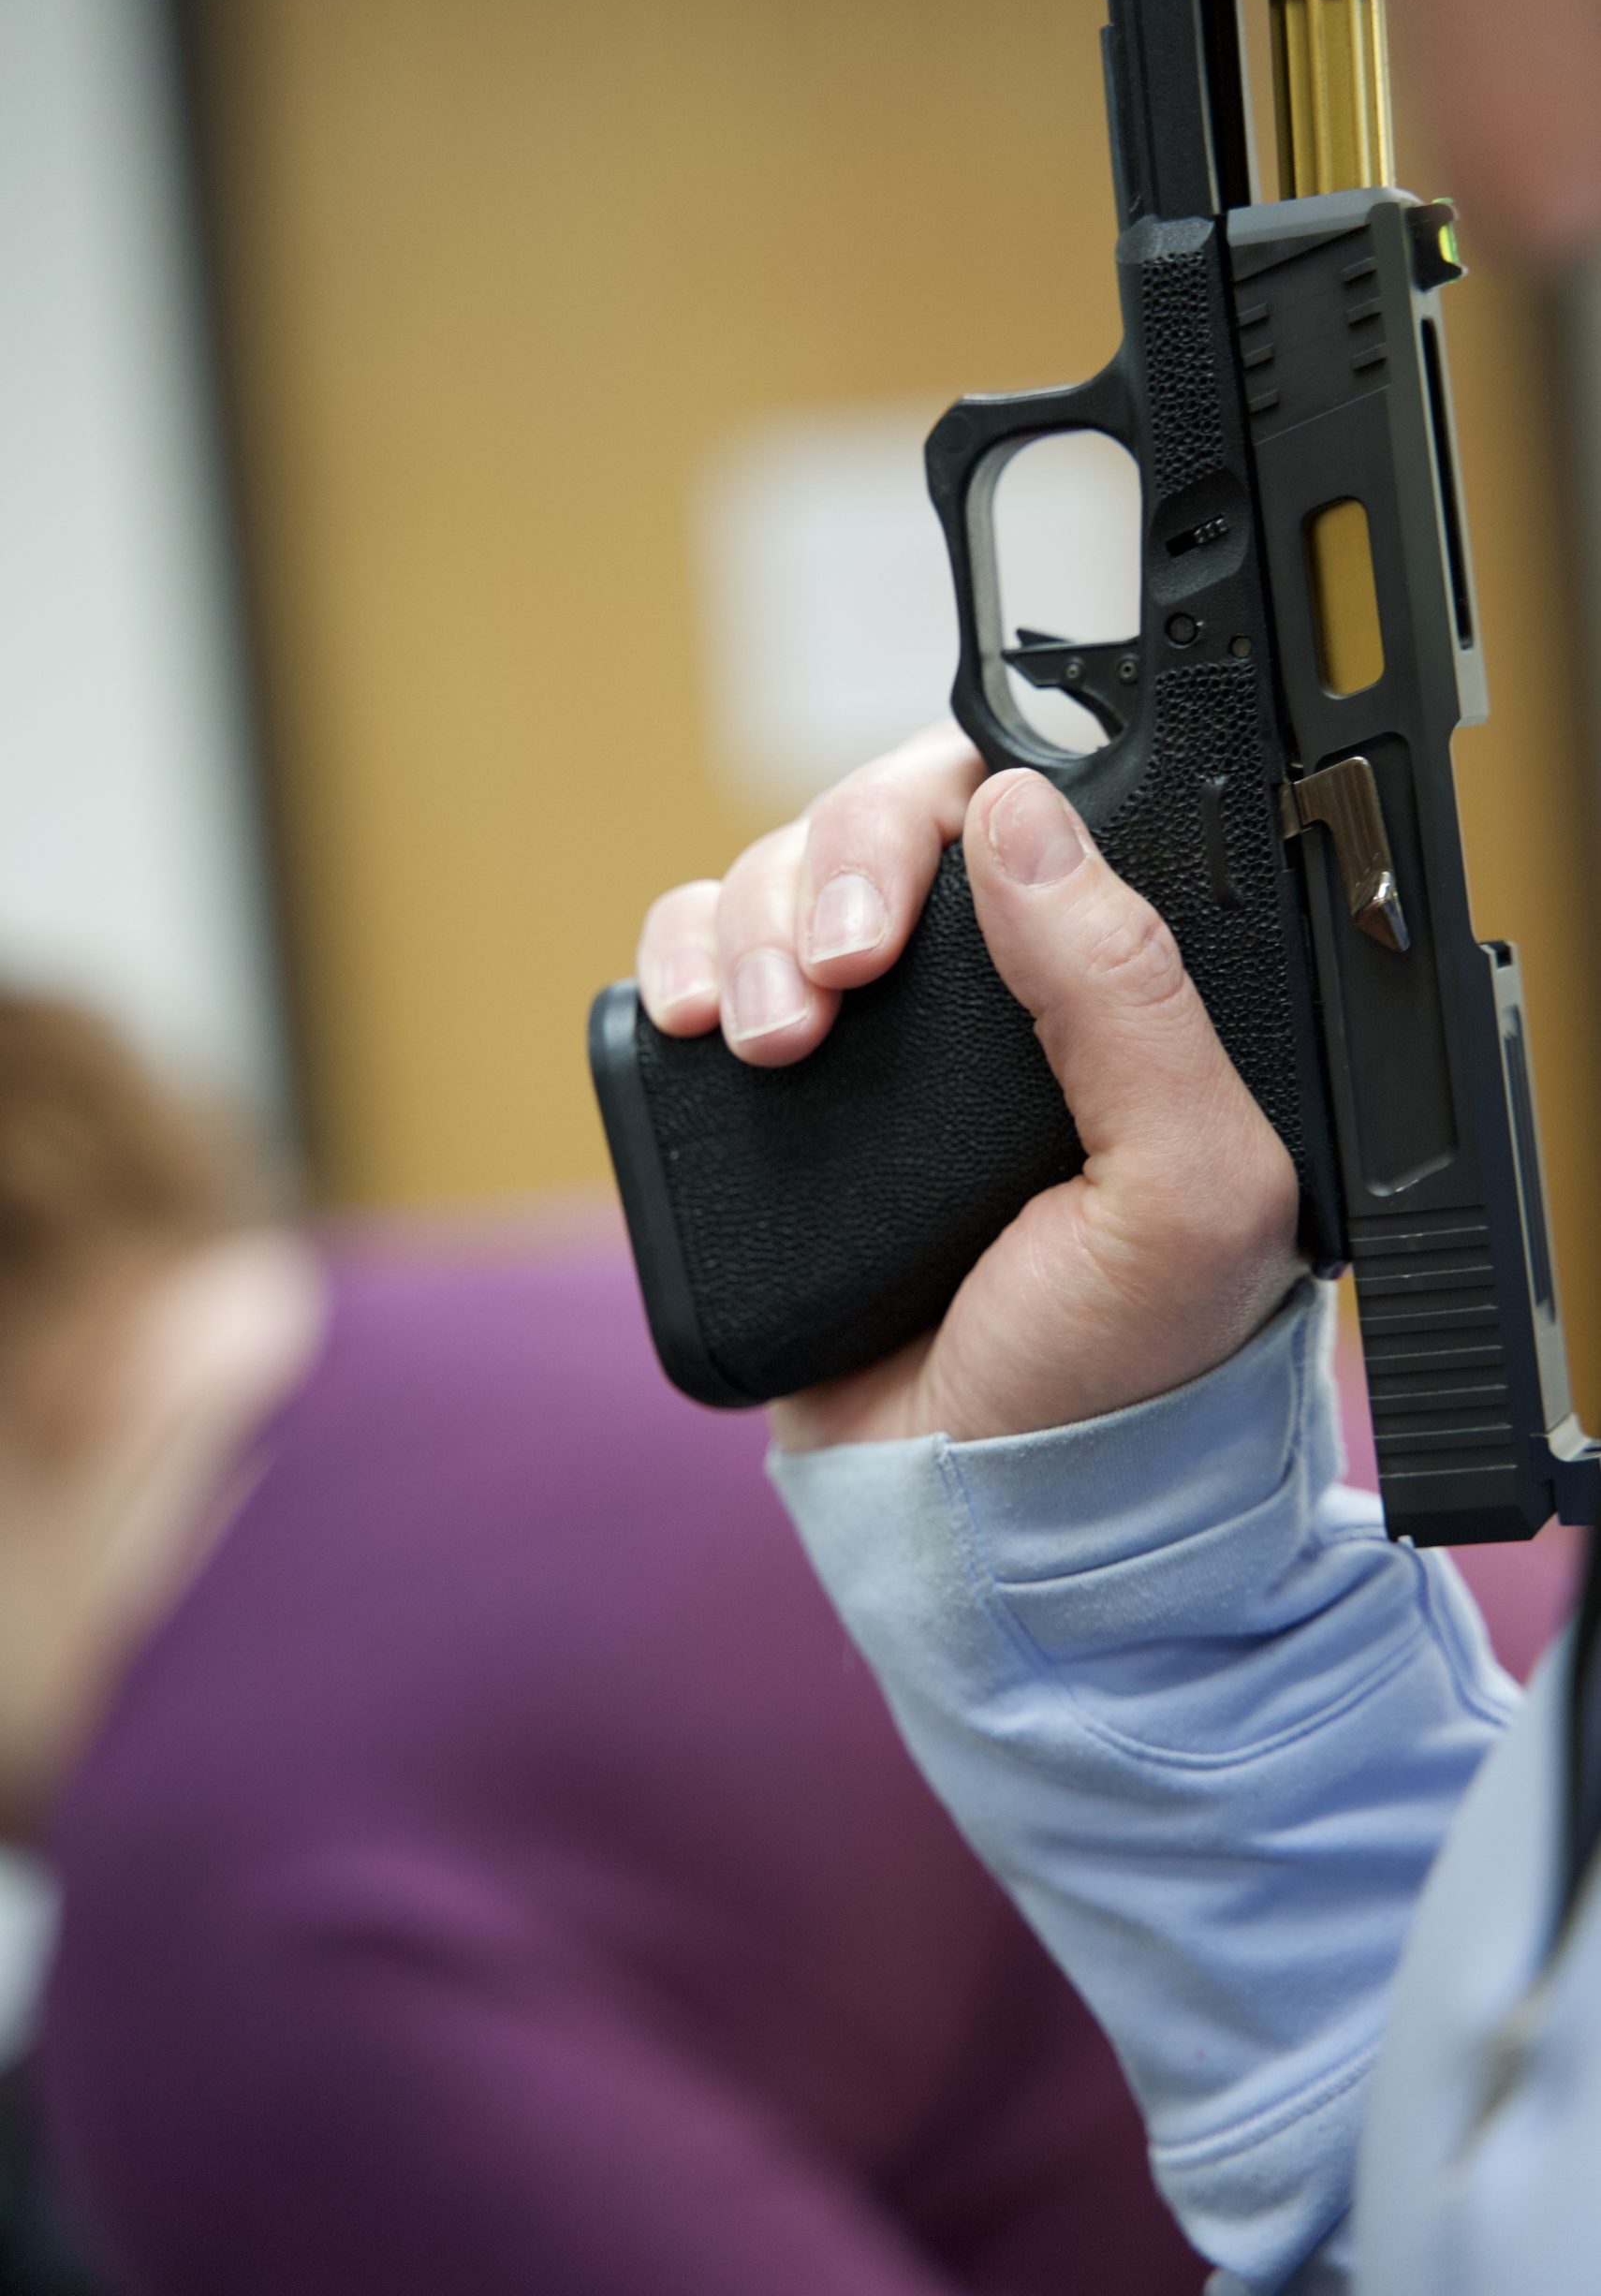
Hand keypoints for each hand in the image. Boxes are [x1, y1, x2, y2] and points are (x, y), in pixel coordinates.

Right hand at [637, 727, 1301, 1451]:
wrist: (976, 1512)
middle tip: (833, 982)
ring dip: (753, 929)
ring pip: (778, 879)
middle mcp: (986, 994)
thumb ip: (1131, 999)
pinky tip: (692, 1019)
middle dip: (831, 876)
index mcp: (1106, 990)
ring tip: (769, 1041)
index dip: (954, 811)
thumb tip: (1025, 819)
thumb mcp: (1181, 1191)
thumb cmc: (1110, 1369)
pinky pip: (698, 959)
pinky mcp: (772, 1095)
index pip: (1025, 813)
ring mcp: (872, 1040)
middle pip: (878, 823)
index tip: (917, 900)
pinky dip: (676, 957)